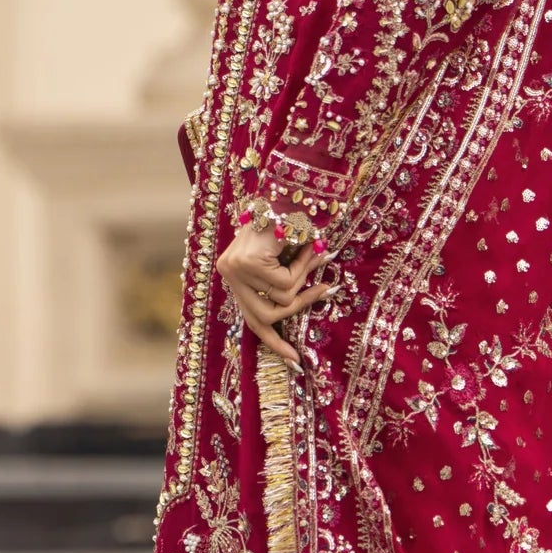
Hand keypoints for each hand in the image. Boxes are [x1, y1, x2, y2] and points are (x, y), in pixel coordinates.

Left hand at [215, 216, 330, 369]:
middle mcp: (229, 273)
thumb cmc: (290, 222)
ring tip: (311, 255)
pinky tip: (305, 248)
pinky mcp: (246, 263)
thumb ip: (291, 285)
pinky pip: (283, 284)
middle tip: (322, 289)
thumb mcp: (288, 261)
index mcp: (235, 275)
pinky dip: (301, 268)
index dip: (274, 340)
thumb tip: (319, 301)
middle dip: (298, 305)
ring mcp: (235, 269)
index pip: (252, 319)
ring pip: (280, 300)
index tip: (294, 361)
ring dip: (303, 279)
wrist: (287, 191)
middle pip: (265, 317)